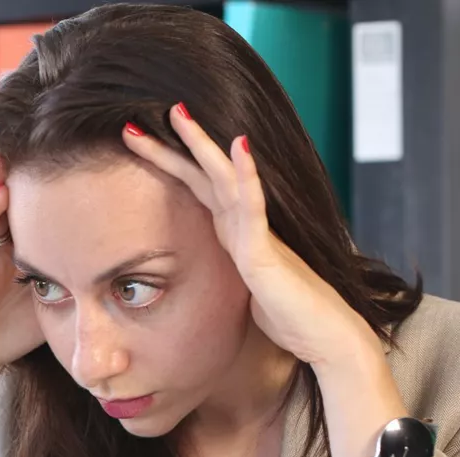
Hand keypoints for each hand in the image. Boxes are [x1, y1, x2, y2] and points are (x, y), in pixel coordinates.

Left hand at [121, 104, 375, 368]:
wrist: (323, 339)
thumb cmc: (288, 315)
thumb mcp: (242, 287)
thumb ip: (227, 267)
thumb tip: (201, 268)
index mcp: (233, 232)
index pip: (196, 187)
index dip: (168, 162)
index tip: (137, 140)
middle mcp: (243, 225)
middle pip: (204, 174)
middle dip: (172, 145)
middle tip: (136, 119)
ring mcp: (255, 235)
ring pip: (225, 180)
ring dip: (201, 146)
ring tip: (178, 114)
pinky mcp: (265, 254)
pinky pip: (254, 209)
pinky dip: (246, 177)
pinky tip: (239, 148)